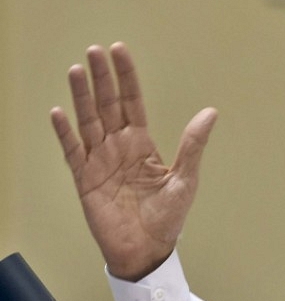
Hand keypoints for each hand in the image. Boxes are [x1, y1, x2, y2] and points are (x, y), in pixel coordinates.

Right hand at [51, 43, 216, 280]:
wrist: (147, 249)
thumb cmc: (168, 217)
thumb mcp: (186, 178)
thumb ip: (193, 144)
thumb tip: (210, 112)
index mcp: (142, 144)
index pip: (132, 102)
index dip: (126, 77)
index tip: (119, 51)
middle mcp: (119, 147)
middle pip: (107, 105)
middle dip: (102, 78)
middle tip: (94, 50)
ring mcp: (100, 161)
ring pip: (88, 121)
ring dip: (82, 96)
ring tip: (76, 70)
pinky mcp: (85, 180)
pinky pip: (73, 151)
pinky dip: (65, 133)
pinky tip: (59, 112)